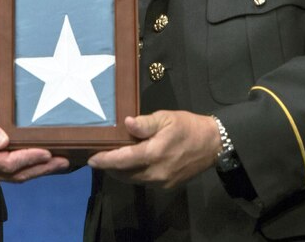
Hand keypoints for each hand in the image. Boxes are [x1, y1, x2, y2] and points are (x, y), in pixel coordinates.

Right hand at [0, 112, 69, 184]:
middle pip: (18, 174)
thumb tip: (2, 140)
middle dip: (42, 169)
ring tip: (59, 163)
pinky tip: (42, 164)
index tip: (47, 151)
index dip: (29, 158)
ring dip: (39, 171)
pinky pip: (13, 176)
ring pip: (17, 177)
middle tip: (63, 161)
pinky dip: (30, 170)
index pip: (8, 163)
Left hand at [87, 111, 218, 188]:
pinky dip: (134, 174)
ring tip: (113, 160)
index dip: (104, 160)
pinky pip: (144, 182)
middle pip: (124, 174)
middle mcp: (156, 173)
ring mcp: (162, 182)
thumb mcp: (166, 118)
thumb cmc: (188, 126)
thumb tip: (126, 123)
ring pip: (133, 180)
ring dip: (121, 172)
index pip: (122, 160)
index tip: (91, 159)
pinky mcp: (167, 186)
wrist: (212, 144)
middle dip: (110, 167)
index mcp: (154, 154)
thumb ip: (145, 123)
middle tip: (100, 156)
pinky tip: (132, 164)